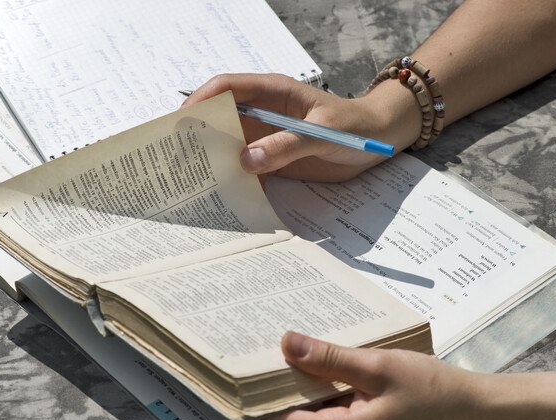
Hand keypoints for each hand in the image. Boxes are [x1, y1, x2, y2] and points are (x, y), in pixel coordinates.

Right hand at [182, 74, 420, 181]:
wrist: (378, 141)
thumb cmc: (354, 126)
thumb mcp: (323, 132)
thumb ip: (287, 145)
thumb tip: (246, 160)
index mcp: (273, 92)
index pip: (229, 88)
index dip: (203, 99)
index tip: (184, 120)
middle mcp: (264, 113)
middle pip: (222, 119)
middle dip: (199, 135)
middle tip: (177, 157)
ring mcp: (267, 138)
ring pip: (231, 147)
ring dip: (214, 162)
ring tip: (193, 181)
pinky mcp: (275, 161)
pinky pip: (248, 170)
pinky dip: (235, 181)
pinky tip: (223, 195)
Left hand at [250, 331, 477, 419]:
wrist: (472, 409)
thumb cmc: (430, 388)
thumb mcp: (378, 366)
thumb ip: (331, 358)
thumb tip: (285, 344)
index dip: (251, 402)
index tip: (231, 373)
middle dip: (270, 388)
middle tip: (250, 350)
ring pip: (308, 414)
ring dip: (295, 386)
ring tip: (277, 348)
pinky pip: (327, 412)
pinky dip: (317, 389)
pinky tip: (315, 360)